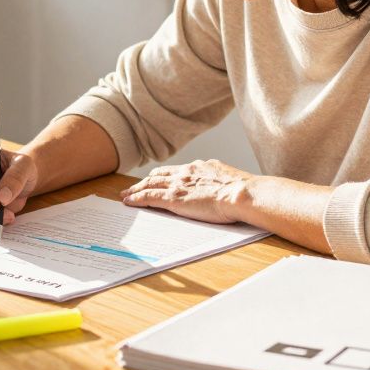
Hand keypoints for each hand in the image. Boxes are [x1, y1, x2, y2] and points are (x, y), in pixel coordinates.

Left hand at [120, 160, 253, 223]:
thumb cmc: (243, 192)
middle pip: (159, 175)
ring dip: (136, 190)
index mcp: (200, 167)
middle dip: (145, 181)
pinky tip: (128, 202)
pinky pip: (149, 197)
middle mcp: (186, 172)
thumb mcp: (230, 181)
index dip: (163, 175)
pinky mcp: (173, 198)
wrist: (242, 193)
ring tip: (126, 195)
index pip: (176, 171)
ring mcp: (178, 185)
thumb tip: (223, 189)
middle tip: (134, 187)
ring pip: (150, 184)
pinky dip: (137, 199)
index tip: (156, 179)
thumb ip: (220, 182)